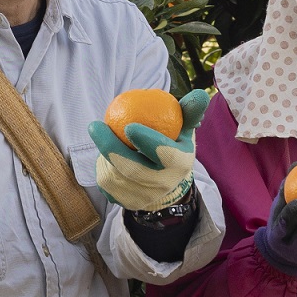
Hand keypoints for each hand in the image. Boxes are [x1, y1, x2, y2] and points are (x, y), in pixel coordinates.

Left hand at [89, 88, 208, 212]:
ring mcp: (143, 197)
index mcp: (180, 164)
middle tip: (96, 126)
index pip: (164, 154)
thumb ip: (189, 110)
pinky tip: (99, 152)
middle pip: (132, 169)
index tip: (129, 125)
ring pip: (114, 176)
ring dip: (103, 154)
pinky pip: (105, 184)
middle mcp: (162, 185)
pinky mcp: (125, 203)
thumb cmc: (172, 143)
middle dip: (111, 147)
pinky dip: (101, 166)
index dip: (147, 142)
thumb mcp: (183, 127)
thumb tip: (200, 93)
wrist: (164, 179)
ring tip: (98, 133)